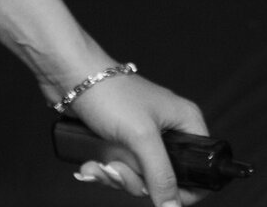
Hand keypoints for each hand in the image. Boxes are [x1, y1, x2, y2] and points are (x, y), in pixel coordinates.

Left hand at [64, 71, 209, 205]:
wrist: (66, 73)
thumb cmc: (107, 92)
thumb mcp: (141, 136)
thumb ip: (160, 174)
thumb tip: (172, 206)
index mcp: (185, 123)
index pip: (201, 168)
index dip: (185, 188)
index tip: (162, 195)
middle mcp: (167, 130)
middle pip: (164, 176)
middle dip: (136, 181)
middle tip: (118, 170)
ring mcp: (140, 135)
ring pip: (138, 175)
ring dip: (115, 176)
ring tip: (99, 165)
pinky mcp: (117, 138)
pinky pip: (117, 166)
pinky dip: (103, 170)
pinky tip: (89, 165)